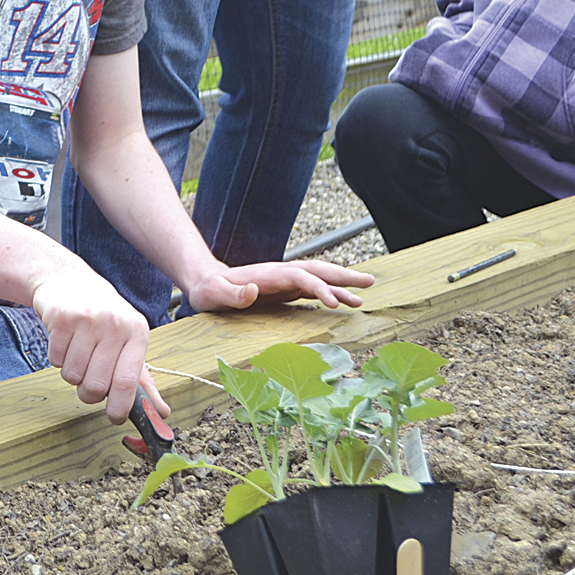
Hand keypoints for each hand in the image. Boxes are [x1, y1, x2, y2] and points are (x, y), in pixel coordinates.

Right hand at [32, 269, 153, 423]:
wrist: (69, 281)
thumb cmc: (103, 318)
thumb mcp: (128, 341)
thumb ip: (143, 379)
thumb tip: (161, 413)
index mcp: (137, 332)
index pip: (127, 381)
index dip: (119, 406)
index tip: (114, 418)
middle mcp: (115, 324)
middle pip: (97, 385)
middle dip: (89, 393)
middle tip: (89, 381)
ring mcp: (87, 319)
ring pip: (73, 375)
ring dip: (72, 374)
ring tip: (77, 355)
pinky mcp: (61, 318)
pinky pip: (55, 360)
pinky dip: (57, 359)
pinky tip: (65, 342)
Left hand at [184, 259, 375, 315]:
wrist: (205, 282)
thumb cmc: (208, 291)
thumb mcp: (213, 294)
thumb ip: (231, 294)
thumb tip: (251, 291)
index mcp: (267, 275)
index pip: (300, 277)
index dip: (318, 287)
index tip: (334, 303)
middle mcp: (280, 274)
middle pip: (317, 270)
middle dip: (343, 277)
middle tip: (370, 282)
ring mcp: (284, 281)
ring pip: (318, 279)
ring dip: (342, 285)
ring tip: (365, 294)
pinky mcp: (285, 290)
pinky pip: (312, 290)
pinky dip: (330, 294)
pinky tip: (345, 303)